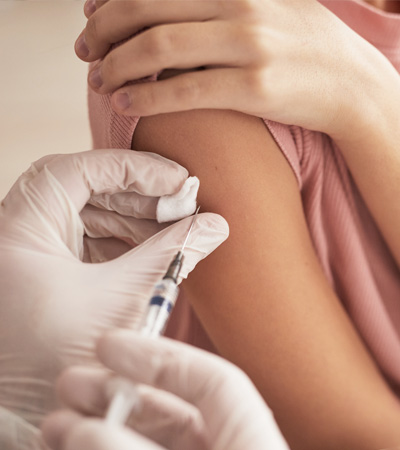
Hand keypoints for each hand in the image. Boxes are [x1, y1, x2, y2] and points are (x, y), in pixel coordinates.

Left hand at [0, 149, 227, 427]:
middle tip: (185, 205)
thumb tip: (214, 226)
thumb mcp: (124, 299)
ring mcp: (31, 253)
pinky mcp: (47, 271)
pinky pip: (86, 241)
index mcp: (19, 232)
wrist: (36, 412)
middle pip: (85, 190)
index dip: (132, 169)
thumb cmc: (60, 363)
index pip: (76, 171)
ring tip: (176, 228)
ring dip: (135, 219)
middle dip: (140, 197)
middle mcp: (18, 235)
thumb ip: (172, 254)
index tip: (177, 179)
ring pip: (87, 215)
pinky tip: (153, 248)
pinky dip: (122, 242)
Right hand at [41, 330, 288, 449]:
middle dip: (115, 392)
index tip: (109, 342)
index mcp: (251, 435)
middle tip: (70, 383)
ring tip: (54, 425)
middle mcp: (227, 445)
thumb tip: (86, 429)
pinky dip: (105, 449)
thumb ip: (140, 448)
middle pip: (170, 407)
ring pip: (148, 438)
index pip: (213, 378)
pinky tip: (72, 446)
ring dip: (99, 427)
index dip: (159, 353)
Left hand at [74, 0, 390, 137]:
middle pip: (146, 6)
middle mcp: (239, 3)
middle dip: (103, 29)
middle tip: (85, 52)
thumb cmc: (301, 46)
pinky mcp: (253, 88)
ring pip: (159, 46)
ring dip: (116, 64)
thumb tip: (167, 13)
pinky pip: (184, 90)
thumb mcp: (263, 6)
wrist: (349, 83)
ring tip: (98, 81)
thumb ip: (216, 5)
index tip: (90, 16)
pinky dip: (145, 96)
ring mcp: (248, 44)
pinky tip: (122, 103)